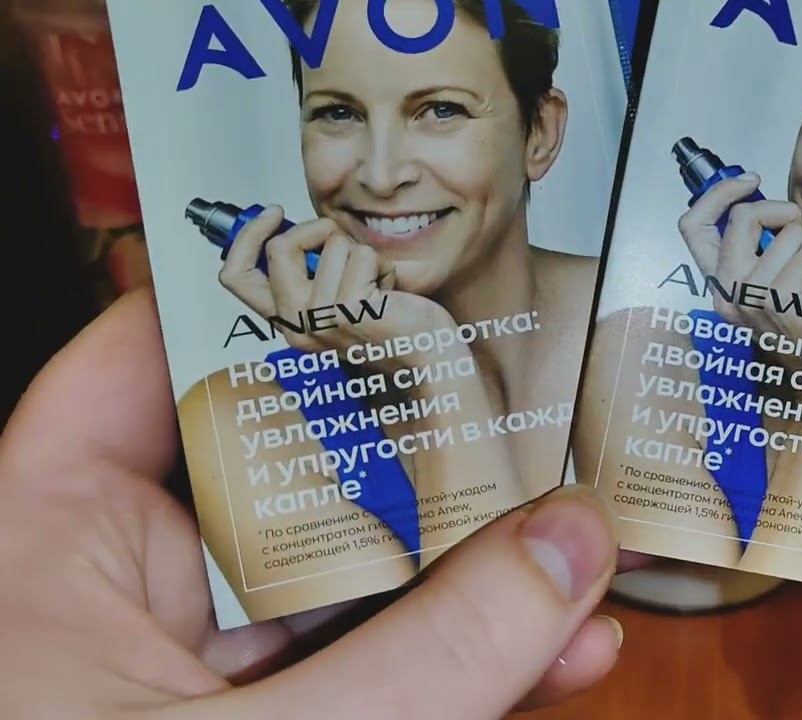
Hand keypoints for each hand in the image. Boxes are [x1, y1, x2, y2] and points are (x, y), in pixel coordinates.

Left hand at [0, 290, 625, 718]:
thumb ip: (438, 654)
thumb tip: (580, 545)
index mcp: (43, 546)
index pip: (142, 357)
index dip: (257, 297)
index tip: (392, 267)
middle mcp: (104, 586)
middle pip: (273, 463)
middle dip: (417, 449)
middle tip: (529, 399)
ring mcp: (177, 668)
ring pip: (336, 578)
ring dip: (458, 569)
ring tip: (578, 536)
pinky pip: (355, 669)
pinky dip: (446, 662)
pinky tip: (551, 653)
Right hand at [218, 208, 452, 365]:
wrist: (426, 358)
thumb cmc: (388, 325)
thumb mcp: (334, 300)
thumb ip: (307, 273)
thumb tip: (290, 228)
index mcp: (286, 321)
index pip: (234, 276)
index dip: (247, 236)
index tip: (274, 215)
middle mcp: (298, 324)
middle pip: (280, 248)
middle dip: (315, 229)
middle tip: (341, 241)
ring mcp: (323, 318)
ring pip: (332, 246)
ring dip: (362, 254)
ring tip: (376, 285)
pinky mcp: (352, 309)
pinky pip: (362, 254)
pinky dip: (383, 264)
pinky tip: (390, 292)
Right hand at [677, 175, 801, 382]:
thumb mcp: (770, 283)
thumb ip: (757, 249)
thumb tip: (759, 202)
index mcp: (720, 286)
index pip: (692, 227)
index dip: (718, 194)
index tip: (748, 182)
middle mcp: (728, 292)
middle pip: (743, 217)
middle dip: (780, 211)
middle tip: (796, 229)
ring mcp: (752, 295)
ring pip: (789, 234)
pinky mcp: (781, 298)